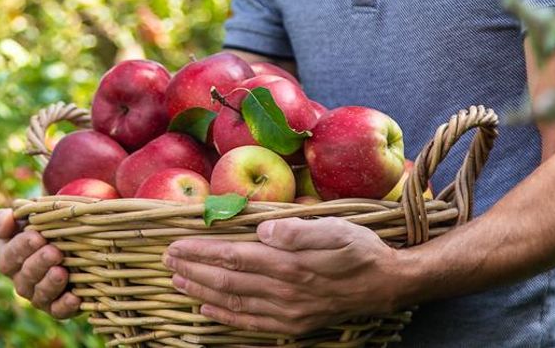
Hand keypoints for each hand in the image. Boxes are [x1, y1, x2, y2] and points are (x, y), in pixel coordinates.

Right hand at [0, 208, 80, 318]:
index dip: (22, 247)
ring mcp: (39, 295)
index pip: (9, 256)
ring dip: (50, 284)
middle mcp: (21, 280)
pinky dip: (65, 306)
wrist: (72, 245)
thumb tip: (7, 220)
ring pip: (40, 294)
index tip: (38, 237)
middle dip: (40, 263)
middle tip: (55, 252)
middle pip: (26, 276)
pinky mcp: (57, 308)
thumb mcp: (22, 217)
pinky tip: (74, 298)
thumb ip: (5, 218)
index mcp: (9, 258)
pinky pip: (58, 311)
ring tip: (62, 272)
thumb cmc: (42, 226)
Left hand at [164, 217, 410, 333]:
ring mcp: (287, 313)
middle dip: (192, 269)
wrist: (389, 285)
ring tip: (176, 280)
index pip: (233, 256)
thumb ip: (298, 230)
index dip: (200, 251)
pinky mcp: (292, 326)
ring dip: (200, 291)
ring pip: (233, 302)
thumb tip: (263, 229)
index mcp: (290, 264)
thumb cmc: (361, 249)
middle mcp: (284, 292)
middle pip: (226, 280)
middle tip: (166, 259)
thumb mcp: (337, 229)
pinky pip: (250, 323)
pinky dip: (224, 317)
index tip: (175, 244)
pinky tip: (205, 309)